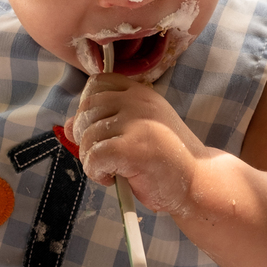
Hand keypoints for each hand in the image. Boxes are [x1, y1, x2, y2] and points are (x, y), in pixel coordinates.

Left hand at [64, 73, 209, 215]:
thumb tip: (67, 124)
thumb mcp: (135, 132)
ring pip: (86, 136)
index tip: (99, 130)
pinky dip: (96, 173)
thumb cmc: (165, 160)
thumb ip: (104, 123)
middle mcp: (138, 102)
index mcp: (140, 92)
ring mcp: (136, 123)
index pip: (97, 83)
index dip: (88, 108)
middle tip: (104, 157)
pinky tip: (113, 180)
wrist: (198, 182)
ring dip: (91, 159)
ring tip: (111, 170)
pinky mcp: (132, 149)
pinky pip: (93, 157)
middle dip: (85, 137)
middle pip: (86, 110)